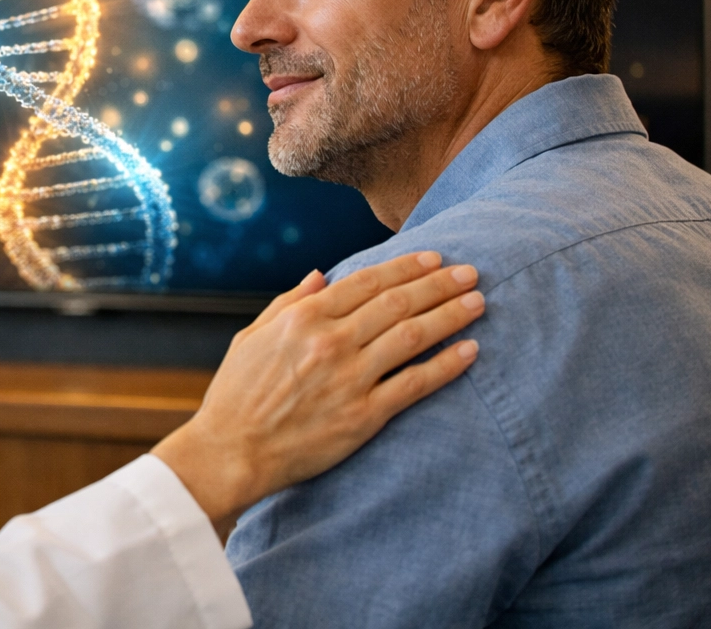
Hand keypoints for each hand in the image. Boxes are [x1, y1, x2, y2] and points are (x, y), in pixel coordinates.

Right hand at [151, 251, 482, 535]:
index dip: (406, 267)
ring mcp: (350, 378)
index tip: (435, 258)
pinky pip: (415, 384)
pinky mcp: (364, 415)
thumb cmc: (236, 394)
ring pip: (413, 336)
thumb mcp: (252, 336)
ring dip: (450, 316)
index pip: (367, 282)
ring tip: (477, 302)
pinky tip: (470, 350)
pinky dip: (447, 366)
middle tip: (471, 273)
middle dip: (439, 284)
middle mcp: (331, 342)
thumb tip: (321, 275)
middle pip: (398, 303)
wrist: (232, 451)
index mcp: (303, 318)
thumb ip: (289, 302)